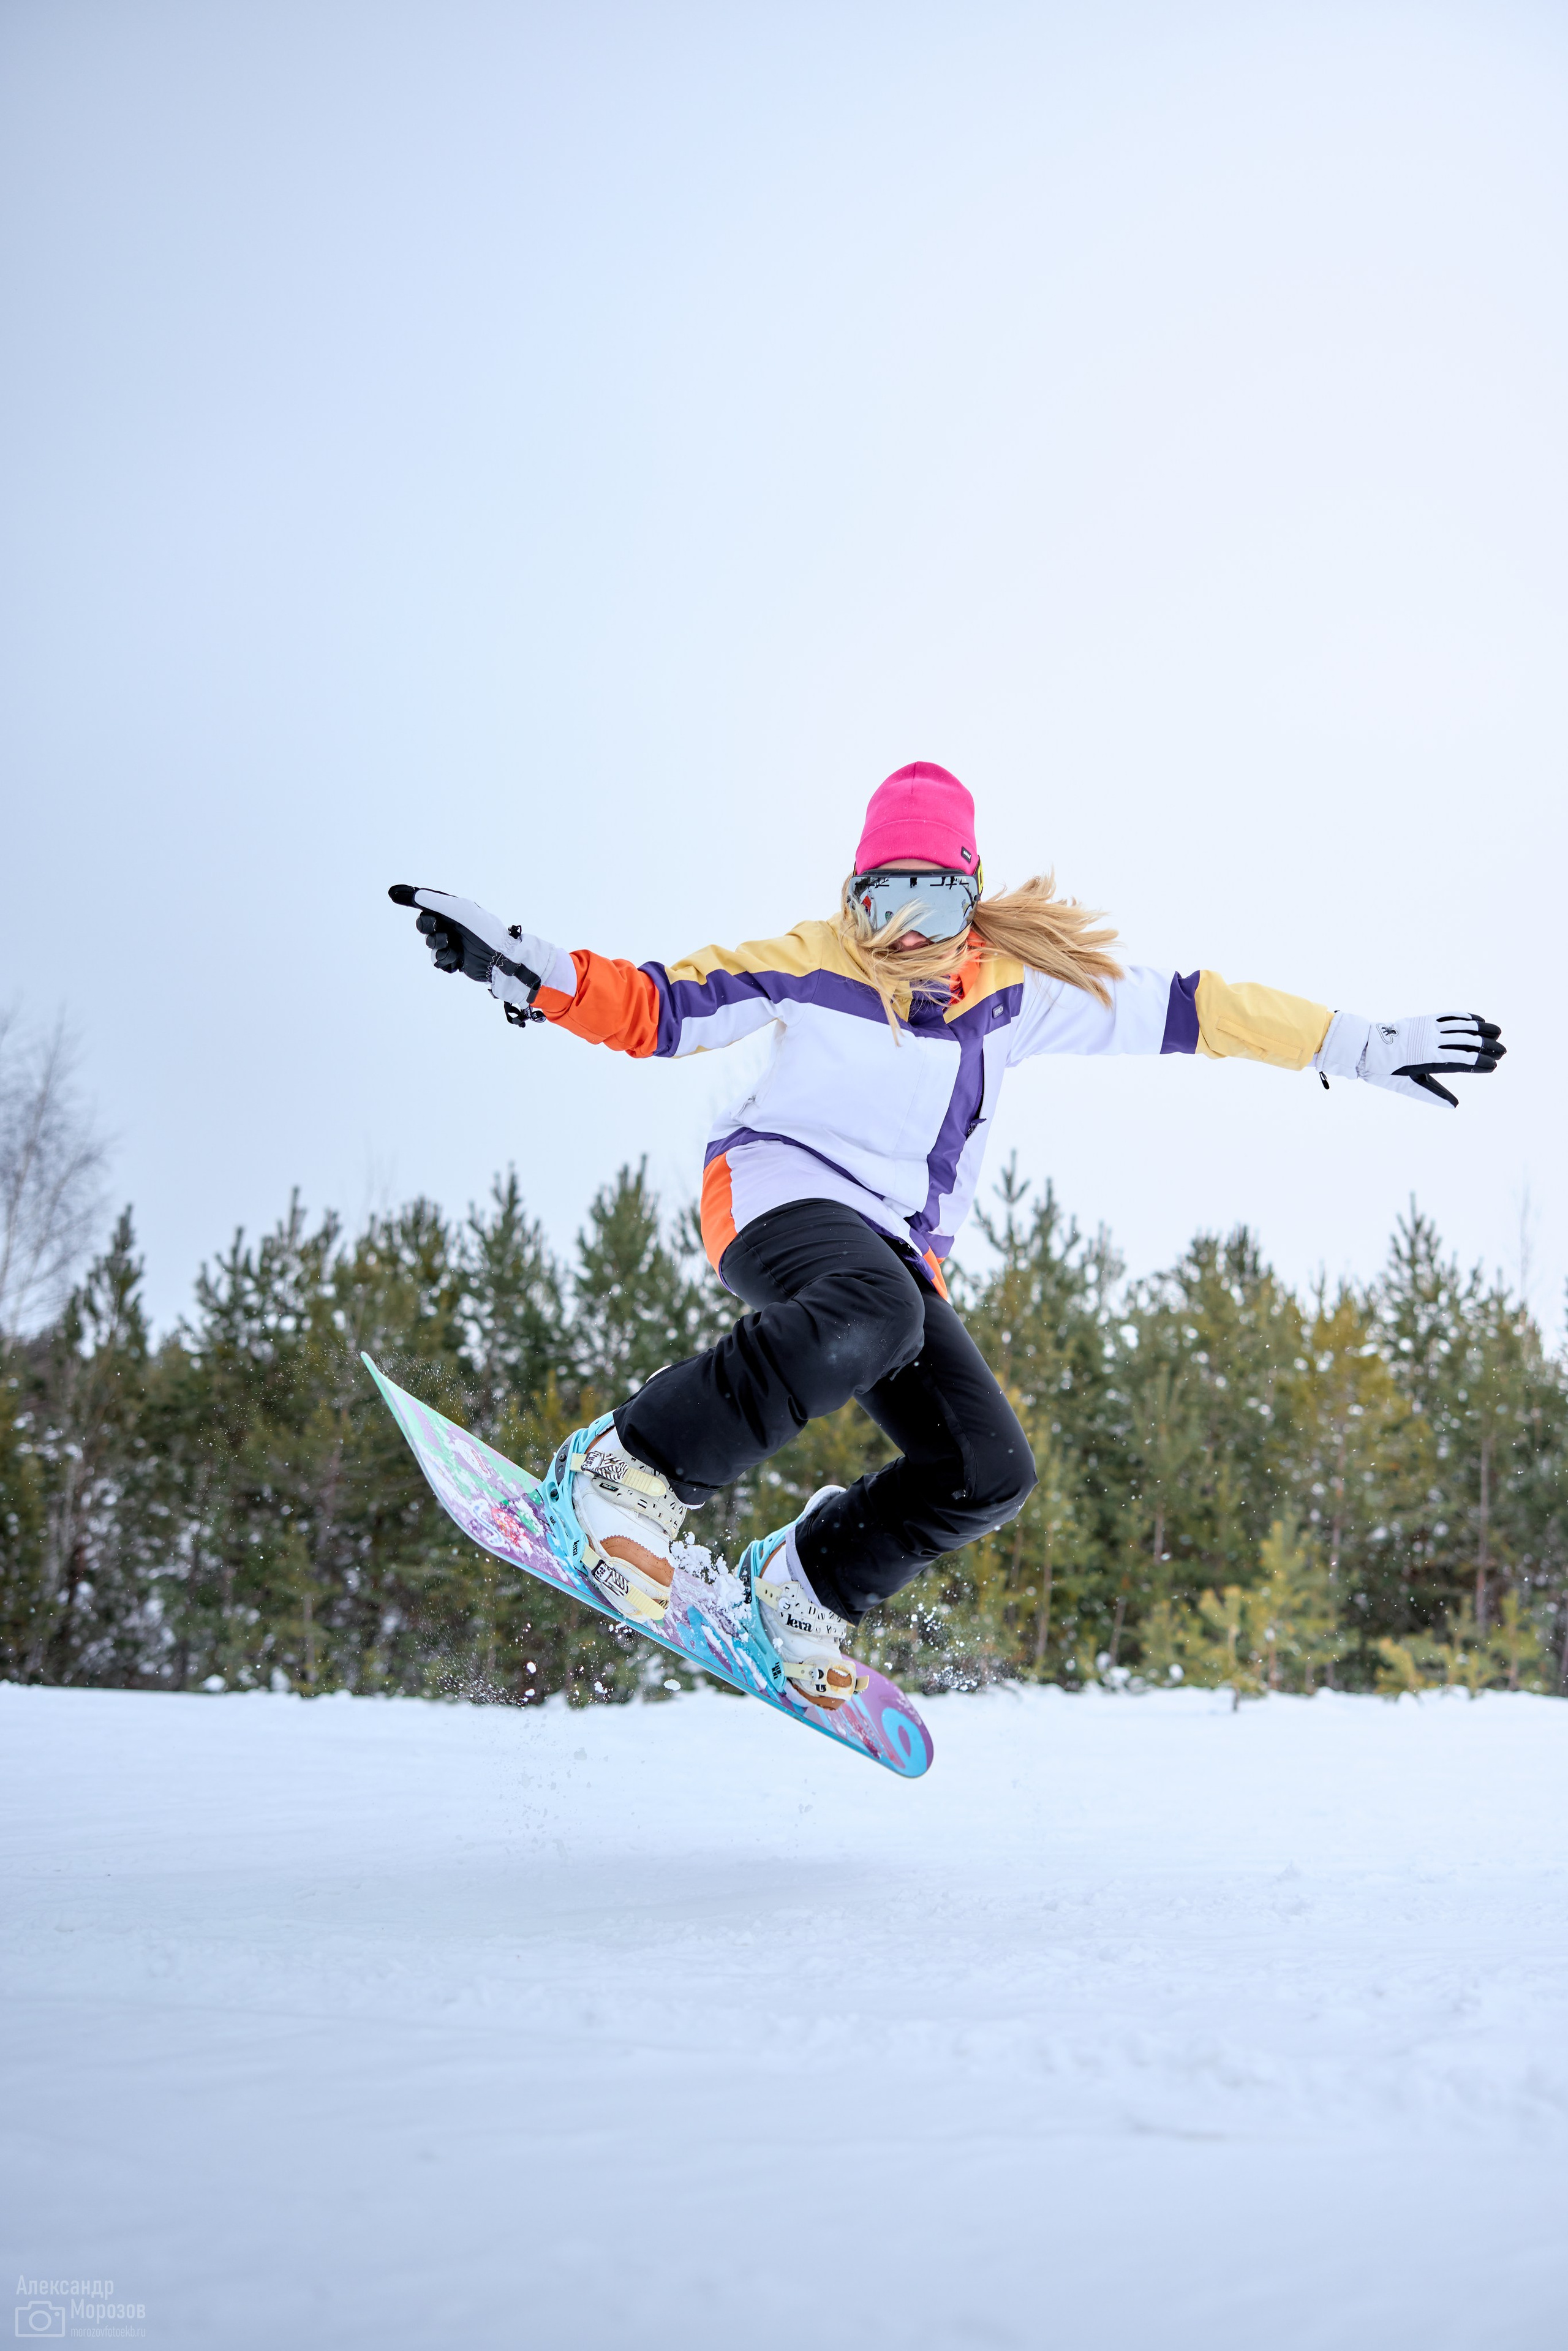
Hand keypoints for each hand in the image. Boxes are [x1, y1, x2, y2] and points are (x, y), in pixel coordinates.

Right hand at [387, 886, 567, 1015]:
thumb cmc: (485, 931)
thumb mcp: (460, 911)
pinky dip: (445, 961)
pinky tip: (457, 960)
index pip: (427, 904)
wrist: (501, 959)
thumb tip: (415, 893)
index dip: (411, 899)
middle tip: (441, 932)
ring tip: (454, 949)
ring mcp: (453, 942)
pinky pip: (438, 961)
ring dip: (439, 947)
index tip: (393, 894)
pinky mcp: (455, 960)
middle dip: (429, 929)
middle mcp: (452, 925)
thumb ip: (436, 901)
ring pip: (430, 945)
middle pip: (424, 925)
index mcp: (454, 910)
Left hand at [1317, 1010, 1505, 1107]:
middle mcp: (1431, 1042)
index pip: (1462, 1061)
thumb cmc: (1385, 1071)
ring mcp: (1429, 1028)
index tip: (1494, 1066)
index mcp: (1428, 1060)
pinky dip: (1466, 1018)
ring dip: (1482, 1030)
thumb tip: (1454, 1106)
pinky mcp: (1425, 1019)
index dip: (1480, 1063)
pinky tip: (1478, 1021)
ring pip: (1462, 1027)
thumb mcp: (1408, 1086)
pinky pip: (1450, 1016)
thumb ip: (1432, 1095)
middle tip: (1503, 1051)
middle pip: (1467, 1042)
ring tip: (1498, 1033)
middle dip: (1487, 1047)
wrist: (1364, 1047)